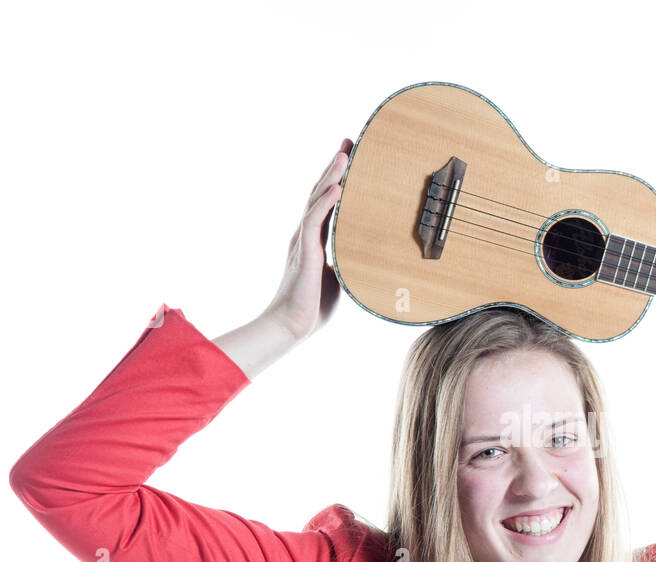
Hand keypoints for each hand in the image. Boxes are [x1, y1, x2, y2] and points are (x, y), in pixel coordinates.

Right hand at [262, 138, 351, 339]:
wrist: (291, 326)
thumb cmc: (312, 308)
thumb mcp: (338, 279)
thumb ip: (346, 263)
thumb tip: (364, 258)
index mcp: (315, 240)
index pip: (327, 202)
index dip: (337, 179)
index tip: (350, 157)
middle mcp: (307, 235)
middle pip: (321, 192)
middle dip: (335, 167)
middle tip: (349, 142)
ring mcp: (304, 241)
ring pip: (317, 200)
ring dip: (331, 176)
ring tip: (344, 154)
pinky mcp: (305, 252)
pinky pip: (315, 221)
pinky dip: (326, 202)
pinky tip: (337, 187)